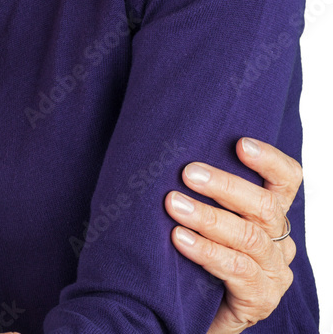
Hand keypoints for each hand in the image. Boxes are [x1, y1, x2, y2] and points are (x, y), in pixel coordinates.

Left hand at [164, 138, 299, 331]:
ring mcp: (272, 273)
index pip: (285, 181)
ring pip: (249, 237)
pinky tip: (180, 239)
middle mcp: (278, 241)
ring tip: (173, 204)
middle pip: (265, 207)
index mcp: (268, 214)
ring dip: (208, 217)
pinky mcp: (259, 300)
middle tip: (188, 172)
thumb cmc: (195, 252)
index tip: (240, 143)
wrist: (195, 310)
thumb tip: (167, 148)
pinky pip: (237, 270)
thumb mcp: (204, 215)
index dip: (269, 160)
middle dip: (225, 186)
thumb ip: (200, 188)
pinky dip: (206, 251)